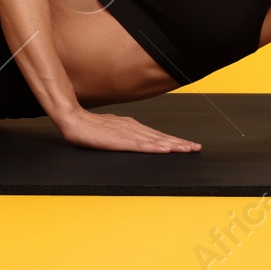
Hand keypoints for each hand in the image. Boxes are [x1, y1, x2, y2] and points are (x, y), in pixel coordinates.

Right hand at [58, 109, 200, 152]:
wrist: (74, 119)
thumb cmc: (90, 126)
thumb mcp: (112, 130)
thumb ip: (125, 134)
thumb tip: (137, 140)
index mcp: (132, 126)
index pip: (157, 135)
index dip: (174, 141)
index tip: (188, 145)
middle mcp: (133, 128)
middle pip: (161, 138)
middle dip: (180, 143)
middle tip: (195, 148)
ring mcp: (128, 134)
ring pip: (155, 141)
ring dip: (173, 145)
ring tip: (187, 149)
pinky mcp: (120, 141)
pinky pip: (141, 145)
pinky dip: (155, 148)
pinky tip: (165, 150)